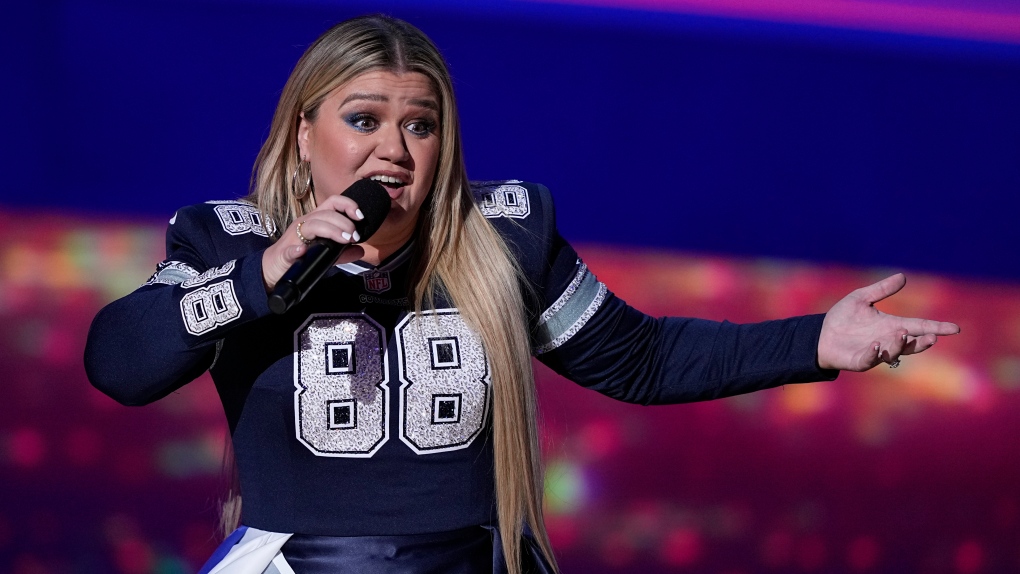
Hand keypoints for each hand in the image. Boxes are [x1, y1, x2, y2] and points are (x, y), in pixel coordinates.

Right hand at [261, 194, 365, 290]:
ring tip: (345, 240)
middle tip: (354, 237)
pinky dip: (297, 249)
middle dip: (344, 222)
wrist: (274, 269)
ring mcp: (294, 237)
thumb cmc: (300, 257)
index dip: (348, 205)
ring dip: (331, 230)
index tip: (360, 217)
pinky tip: (304, 251)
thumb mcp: (325, 254)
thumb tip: (361, 250)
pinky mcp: (284, 253)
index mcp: (316, 220)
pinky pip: (290, 249)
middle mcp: (305, 223)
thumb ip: (343, 253)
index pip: (332, 203)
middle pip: (326, 214)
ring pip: (313, 225)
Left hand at [817, 273, 959, 370]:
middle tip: (931, 337)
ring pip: (894, 353)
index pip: (919, 325)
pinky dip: (875, 354)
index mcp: (891, 325)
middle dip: (923, 342)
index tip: (955, 328)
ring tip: (902, 333)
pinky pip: (870, 359)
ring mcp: (876, 353)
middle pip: (912, 344)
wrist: (821, 334)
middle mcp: (887, 341)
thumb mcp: (861, 298)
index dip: (937, 327)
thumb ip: (881, 290)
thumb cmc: (842, 318)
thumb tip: (902, 276)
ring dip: (900, 345)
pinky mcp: (860, 361)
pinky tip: (875, 345)